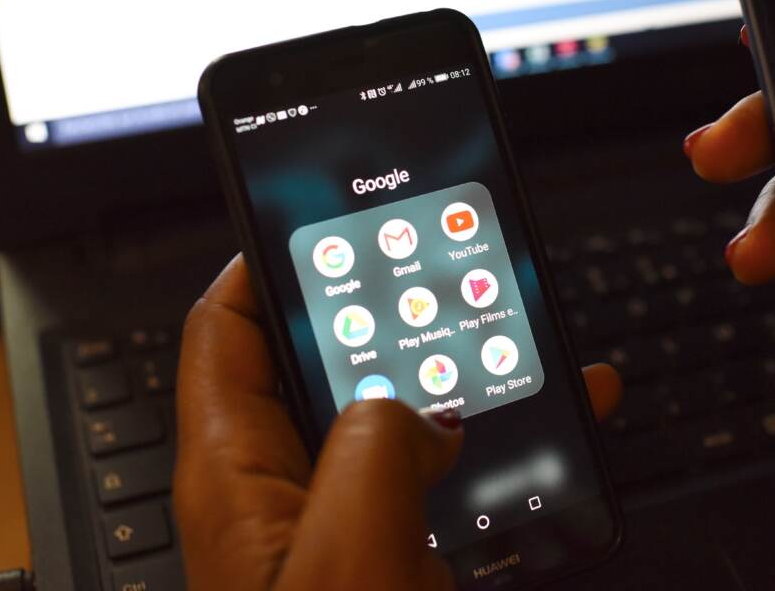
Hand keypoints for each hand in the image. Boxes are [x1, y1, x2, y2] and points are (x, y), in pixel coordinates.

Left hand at [174, 255, 621, 589]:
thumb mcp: (348, 554)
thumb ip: (374, 447)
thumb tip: (417, 406)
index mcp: (235, 474)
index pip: (221, 334)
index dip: (257, 268)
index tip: (309, 221)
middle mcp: (278, 490)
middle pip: (317, 364)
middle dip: (379, 315)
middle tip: (438, 274)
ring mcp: (336, 522)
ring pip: (390, 415)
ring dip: (451, 375)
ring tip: (515, 338)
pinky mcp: (388, 553)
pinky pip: (436, 473)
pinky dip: (488, 445)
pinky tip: (553, 426)